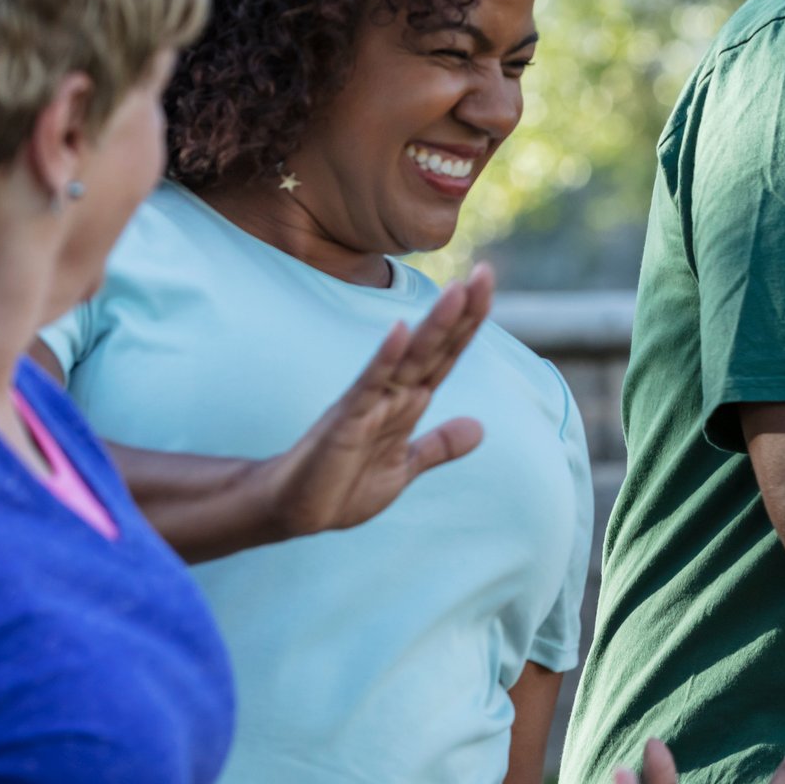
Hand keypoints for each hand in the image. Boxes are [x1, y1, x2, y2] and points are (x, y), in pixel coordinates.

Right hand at [261, 265, 494, 538]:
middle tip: (486, 272)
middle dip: (461, 312)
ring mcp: (369, 402)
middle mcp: (391, 393)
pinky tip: (400, 330)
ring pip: (408, 357)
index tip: (487, 285)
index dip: (468, 323)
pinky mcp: (347, 419)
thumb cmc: (344, 485)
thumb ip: (438, 445)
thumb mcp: (403, 465)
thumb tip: (480, 428)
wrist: (296, 511)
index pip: (446, 355)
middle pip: (434, 346)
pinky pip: (369, 383)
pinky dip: (386, 357)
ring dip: (433, 325)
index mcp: (408, 401)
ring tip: (458, 291)